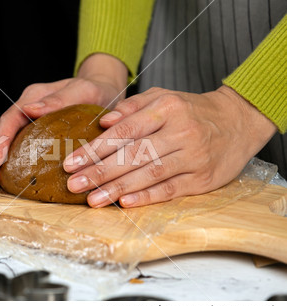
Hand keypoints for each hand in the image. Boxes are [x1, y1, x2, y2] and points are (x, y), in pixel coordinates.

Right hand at [0, 53, 127, 186]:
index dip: (0, 140)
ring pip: (1, 140)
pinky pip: (14, 147)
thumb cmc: (94, 91)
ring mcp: (26, 121)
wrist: (102, 91)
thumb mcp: (83, 92)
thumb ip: (58, 100)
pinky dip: (5, 163)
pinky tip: (3, 180)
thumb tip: (30, 109)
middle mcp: (25, 109)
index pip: (10, 119)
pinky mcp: (31, 133)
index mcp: (33, 97)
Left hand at [63, 86, 276, 207]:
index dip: (96, 149)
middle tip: (73, 184)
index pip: (124, 132)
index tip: (72, 162)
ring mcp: (193, 157)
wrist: (238, 121)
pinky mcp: (202, 179)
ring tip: (91, 199)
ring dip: (117, 189)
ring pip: (149, 174)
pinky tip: (125, 203)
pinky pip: (171, 190)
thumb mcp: (164, 97)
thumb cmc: (192, 109)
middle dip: (100, 172)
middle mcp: (180, 133)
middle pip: (133, 155)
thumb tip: (104, 122)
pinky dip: (147, 197)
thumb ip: (132, 107)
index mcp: (167, 109)